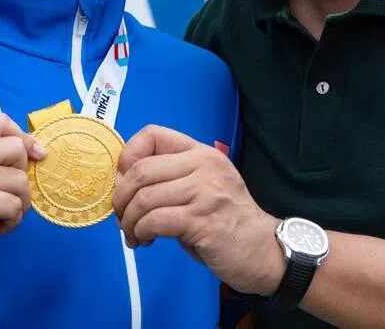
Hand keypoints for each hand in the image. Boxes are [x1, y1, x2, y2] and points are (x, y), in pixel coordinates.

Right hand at [0, 114, 45, 271]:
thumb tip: (32, 151)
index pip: (0, 121)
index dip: (23, 136)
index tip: (33, 155)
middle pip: (17, 148)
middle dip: (23, 173)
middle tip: (9, 193)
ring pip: (21, 180)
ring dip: (21, 203)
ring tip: (5, 215)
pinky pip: (15, 206)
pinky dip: (13, 221)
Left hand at [112, 125, 285, 295]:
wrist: (263, 249)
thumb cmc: (225, 219)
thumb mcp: (200, 186)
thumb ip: (169, 177)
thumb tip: (121, 184)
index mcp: (200, 152)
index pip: (151, 135)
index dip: (127, 158)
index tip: (123, 183)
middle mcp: (204, 166)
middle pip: (141, 170)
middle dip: (121, 197)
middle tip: (122, 216)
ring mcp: (205, 192)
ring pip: (145, 198)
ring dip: (129, 220)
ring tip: (133, 234)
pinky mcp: (203, 221)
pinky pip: (156, 220)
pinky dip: (141, 231)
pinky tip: (145, 239)